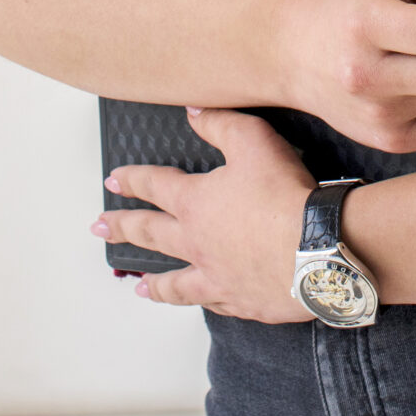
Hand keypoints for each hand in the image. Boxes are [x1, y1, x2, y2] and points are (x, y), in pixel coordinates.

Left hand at [96, 106, 317, 321]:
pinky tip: (199, 301)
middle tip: (99, 229)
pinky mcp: (241, 301)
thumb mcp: (253, 141)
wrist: (316, 249)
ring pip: (174, 282)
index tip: (112, 181)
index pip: (154, 186)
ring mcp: (216, 277)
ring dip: (154, 282)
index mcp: (195, 203)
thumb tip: (193, 112)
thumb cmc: (284, 195)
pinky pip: (211, 303)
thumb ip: (220, 124)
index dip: (132, 180)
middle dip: (122, 228)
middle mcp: (197, 243)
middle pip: (150, 234)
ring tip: (138, 286)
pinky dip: (200, 301)